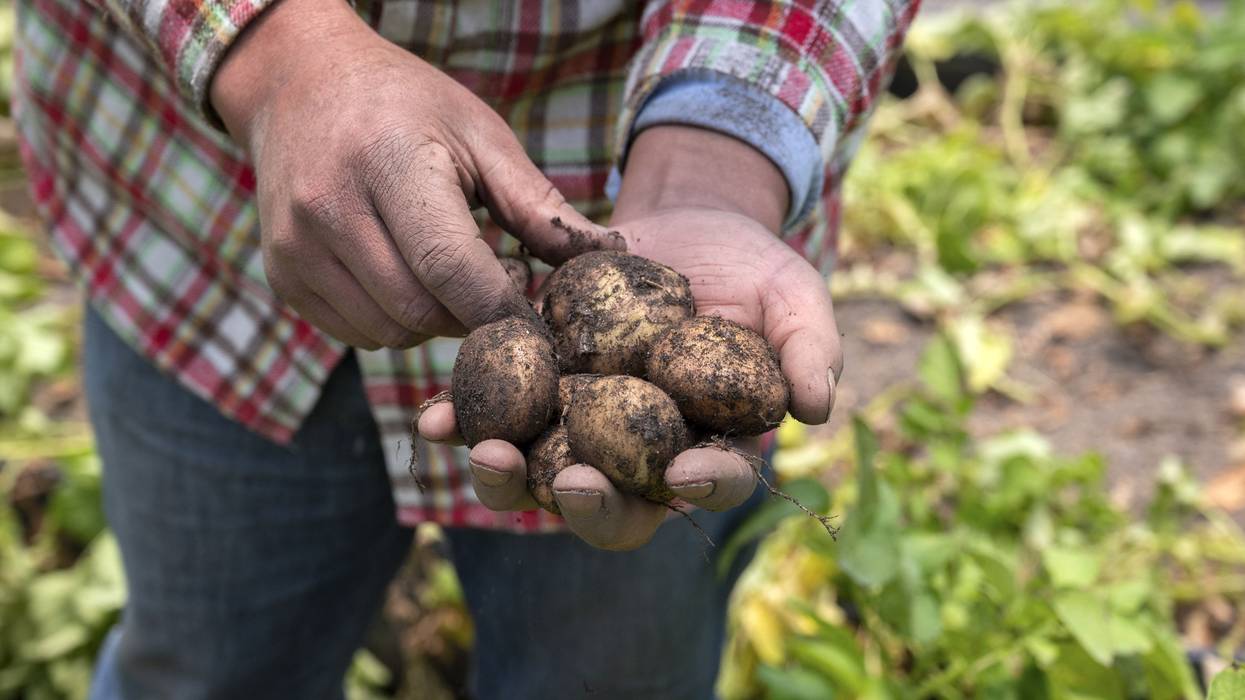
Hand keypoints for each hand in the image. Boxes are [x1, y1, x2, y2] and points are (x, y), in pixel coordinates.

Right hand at [209, 0, 620, 348]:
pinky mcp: (282, 275)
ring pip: (388, 332)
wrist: (300, 85)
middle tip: (495, 292)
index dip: (500, 307)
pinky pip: (357, 333)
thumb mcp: (480, 134)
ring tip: (448, 277)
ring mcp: (295, 246)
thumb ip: (539, 205)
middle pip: (419, 310)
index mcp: (388, 161)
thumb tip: (605, 258)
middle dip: (471, 318)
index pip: (449, 265)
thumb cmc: (406, 107)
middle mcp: (330, 206)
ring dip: (433, 323)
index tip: (536, 319)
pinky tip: (406, 279)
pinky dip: (394, 323)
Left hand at [418, 127, 841, 549]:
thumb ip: (809, 348)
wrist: (682, 219)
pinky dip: (462, 423)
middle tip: (568, 481)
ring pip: (542, 476)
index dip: (701, 487)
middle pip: (617, 505)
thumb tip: (818, 410)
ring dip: (509, 477)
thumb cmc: (750, 266)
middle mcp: (641, 453)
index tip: (682, 474)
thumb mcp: (794, 296)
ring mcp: (582, 427)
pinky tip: (434, 419)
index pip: (712, 483)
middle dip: (589, 504)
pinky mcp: (534, 391)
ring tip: (483, 452)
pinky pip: (494, 419)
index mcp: (710, 446)